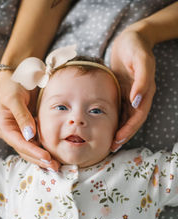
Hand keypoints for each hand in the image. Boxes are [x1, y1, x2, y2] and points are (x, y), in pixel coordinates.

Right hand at [0, 71, 59, 170]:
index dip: (33, 152)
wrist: (21, 73)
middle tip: (54, 167)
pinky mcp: (32, 128)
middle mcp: (14, 133)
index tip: (46, 157)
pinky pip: (39, 142)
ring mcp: (23, 132)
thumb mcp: (15, 98)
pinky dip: (47, 148)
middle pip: (27, 151)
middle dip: (40, 160)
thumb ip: (22, 116)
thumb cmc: (14, 84)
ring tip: (56, 165)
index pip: (20, 144)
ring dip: (44, 158)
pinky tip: (56, 154)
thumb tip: (30, 135)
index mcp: (6, 128)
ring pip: (33, 149)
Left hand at [110, 29, 155, 151]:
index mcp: (145, 92)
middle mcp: (139, 96)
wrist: (130, 38)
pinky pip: (119, 110)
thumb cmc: (135, 46)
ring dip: (118, 131)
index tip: (118, 140)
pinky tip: (105, 127)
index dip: (129, 130)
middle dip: (123, 135)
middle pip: (132, 121)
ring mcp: (131, 95)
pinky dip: (114, 120)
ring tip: (108, 143)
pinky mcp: (123, 92)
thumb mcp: (140, 60)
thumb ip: (141, 80)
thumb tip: (137, 101)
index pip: (138, 116)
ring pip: (125, 118)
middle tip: (111, 147)